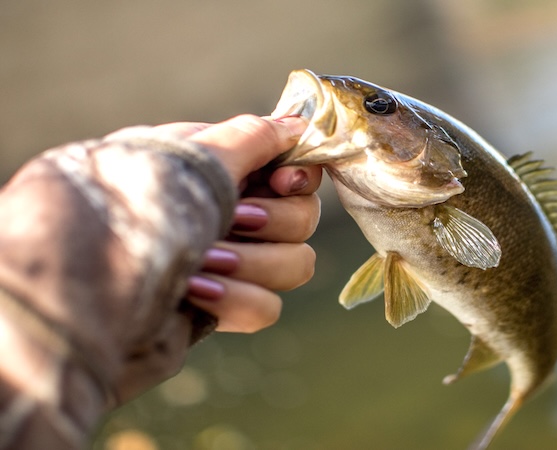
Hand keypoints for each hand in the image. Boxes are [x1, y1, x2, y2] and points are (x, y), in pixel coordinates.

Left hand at [153, 114, 321, 332]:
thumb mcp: (194, 156)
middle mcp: (234, 213)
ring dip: (253, 262)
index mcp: (226, 171)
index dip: (300, 178)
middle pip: (303, 220)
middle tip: (233, 218)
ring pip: (294, 265)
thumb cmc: (134, 202)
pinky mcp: (224, 306)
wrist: (84, 275)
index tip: (282, 181)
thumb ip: (252, 137)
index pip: (295, 173)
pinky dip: (237, 299)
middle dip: (272, 221)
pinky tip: (195, 292)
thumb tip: (298, 124)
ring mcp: (232, 262)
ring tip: (204, 259)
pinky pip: (266, 307)